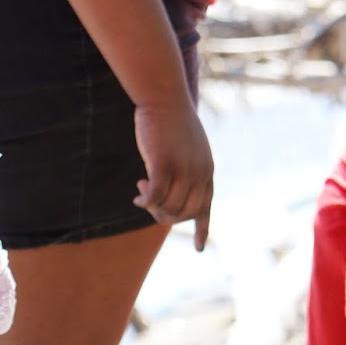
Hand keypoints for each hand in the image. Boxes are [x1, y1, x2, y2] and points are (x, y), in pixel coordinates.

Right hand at [133, 98, 213, 250]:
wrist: (164, 96)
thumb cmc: (170, 119)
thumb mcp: (184, 146)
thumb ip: (183, 167)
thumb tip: (169, 192)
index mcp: (207, 170)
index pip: (206, 207)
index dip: (202, 228)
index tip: (199, 248)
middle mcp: (200, 172)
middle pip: (184, 213)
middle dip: (164, 215)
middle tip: (149, 203)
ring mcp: (184, 169)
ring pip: (168, 207)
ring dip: (152, 207)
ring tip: (141, 190)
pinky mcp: (164, 164)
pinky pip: (155, 196)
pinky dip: (145, 201)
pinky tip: (137, 194)